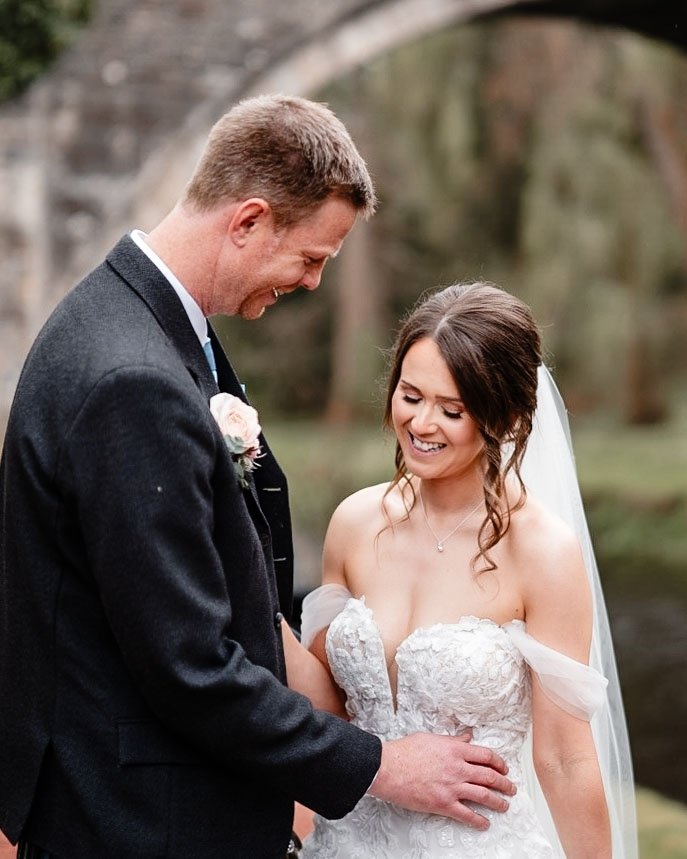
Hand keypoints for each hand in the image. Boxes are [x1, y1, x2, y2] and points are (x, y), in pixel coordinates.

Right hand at [368, 731, 514, 829]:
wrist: (389, 768)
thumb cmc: (405, 751)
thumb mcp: (431, 738)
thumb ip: (452, 740)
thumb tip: (466, 739)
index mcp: (455, 749)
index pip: (486, 755)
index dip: (499, 763)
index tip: (504, 768)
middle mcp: (458, 768)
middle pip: (490, 776)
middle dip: (505, 783)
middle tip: (511, 788)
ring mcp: (452, 787)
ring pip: (484, 796)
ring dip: (498, 802)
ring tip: (504, 805)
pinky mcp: (444, 804)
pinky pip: (467, 815)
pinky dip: (479, 821)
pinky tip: (484, 823)